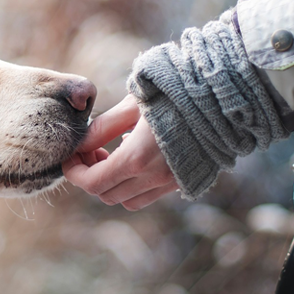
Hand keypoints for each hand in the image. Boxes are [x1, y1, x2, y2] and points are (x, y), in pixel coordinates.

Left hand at [63, 95, 177, 209]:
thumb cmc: (174, 93)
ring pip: (127, 200)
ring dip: (112, 184)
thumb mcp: (132, 104)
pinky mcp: (183, 181)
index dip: (74, 172)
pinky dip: (133, 185)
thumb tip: (80, 143)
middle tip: (90, 150)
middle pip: (106, 195)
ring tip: (111, 154)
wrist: (223, 97)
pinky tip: (135, 156)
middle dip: (90, 176)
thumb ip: (103, 127)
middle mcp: (154, 178)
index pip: (92, 183)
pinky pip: (148, 195)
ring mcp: (171, 182)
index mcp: (137, 158)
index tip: (70, 156)